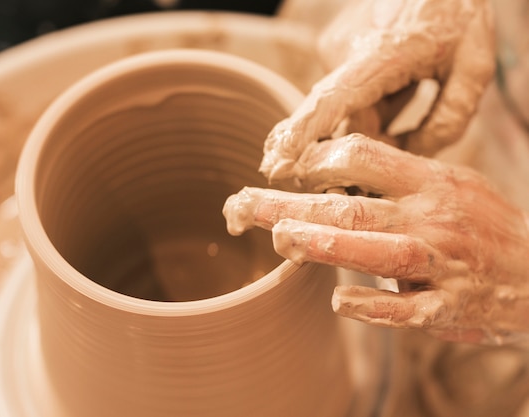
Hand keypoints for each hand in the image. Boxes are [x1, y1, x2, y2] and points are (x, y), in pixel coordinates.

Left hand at [225, 134, 528, 344]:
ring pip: (378, 252)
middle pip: (351, 208)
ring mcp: (441, 266)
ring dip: (325, 247)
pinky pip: (406, 310)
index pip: (364, 157)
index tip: (283, 170)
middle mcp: (432, 219)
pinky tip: (340, 302)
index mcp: (431, 182)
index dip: (318, 160)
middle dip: (292, 207)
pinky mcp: (447, 309)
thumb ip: (398, 178)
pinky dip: (372, 306)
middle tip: (243, 205)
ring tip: (282, 239)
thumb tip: (331, 171)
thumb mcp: (450, 184)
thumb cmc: (483, 225)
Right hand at [261, 0, 494, 186]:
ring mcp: (333, 47)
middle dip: (368, 146)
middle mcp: (345, 50)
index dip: (305, 133)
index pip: (334, 99)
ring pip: (347, 108)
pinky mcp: (331, 48)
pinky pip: (347, 93)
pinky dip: (371, 101)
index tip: (279, 163)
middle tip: (400, 150)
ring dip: (376, 118)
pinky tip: (399, 82)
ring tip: (411, 88)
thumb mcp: (476, 65)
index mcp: (383, 52)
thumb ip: (450, 118)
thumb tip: (411, 156)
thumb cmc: (457, 13)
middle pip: (343, 120)